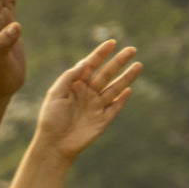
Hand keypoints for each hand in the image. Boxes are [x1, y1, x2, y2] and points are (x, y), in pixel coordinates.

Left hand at [36, 41, 140, 159]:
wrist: (53, 145)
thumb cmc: (50, 120)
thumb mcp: (55, 95)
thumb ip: (69, 77)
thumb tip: (84, 63)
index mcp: (76, 86)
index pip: (90, 65)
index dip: (100, 54)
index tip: (111, 42)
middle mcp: (88, 94)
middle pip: (106, 74)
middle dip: (118, 62)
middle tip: (131, 50)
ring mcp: (96, 106)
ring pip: (114, 89)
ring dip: (126, 77)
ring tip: (138, 65)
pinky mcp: (102, 120)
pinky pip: (114, 107)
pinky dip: (122, 99)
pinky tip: (128, 90)